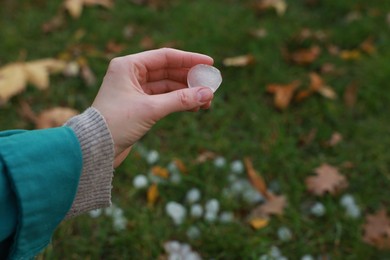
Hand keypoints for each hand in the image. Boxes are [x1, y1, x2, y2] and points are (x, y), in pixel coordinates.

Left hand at [92, 48, 214, 166]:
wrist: (94, 149)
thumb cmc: (116, 123)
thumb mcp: (150, 109)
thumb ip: (180, 100)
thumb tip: (207, 93)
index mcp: (128, 66)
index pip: (165, 56)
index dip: (189, 59)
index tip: (209, 63)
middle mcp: (131, 74)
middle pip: (168, 71)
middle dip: (190, 79)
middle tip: (211, 86)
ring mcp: (135, 90)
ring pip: (167, 86)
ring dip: (186, 92)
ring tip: (206, 101)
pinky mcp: (139, 105)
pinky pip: (164, 99)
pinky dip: (178, 102)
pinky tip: (193, 107)